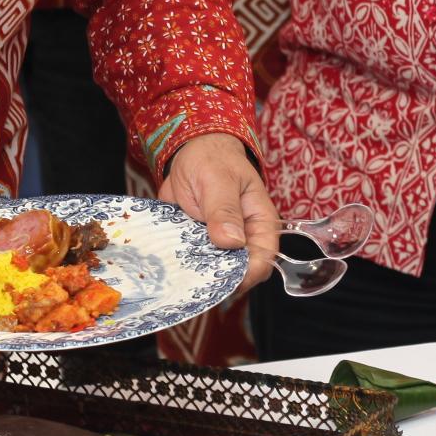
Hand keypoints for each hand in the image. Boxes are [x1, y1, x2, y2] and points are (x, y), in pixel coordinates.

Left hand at [157, 132, 282, 296]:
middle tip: (197, 282)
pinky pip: (195, 264)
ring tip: (182, 279)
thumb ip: (224, 210)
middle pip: (240, 271)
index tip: (227, 280)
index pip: (264, 258)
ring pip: (216, 271)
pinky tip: (171, 269)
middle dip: (221, 280)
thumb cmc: (212, 160)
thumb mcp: (218, 180)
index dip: (249, 274)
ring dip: (200, 277)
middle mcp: (244, 237)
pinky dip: (185, 268)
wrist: (189, 153)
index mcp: (260, 222)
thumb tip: (231, 241)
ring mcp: (220, 243)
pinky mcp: (199, 244)